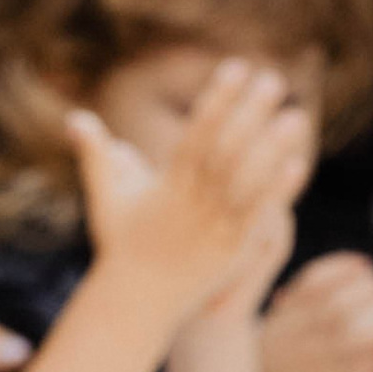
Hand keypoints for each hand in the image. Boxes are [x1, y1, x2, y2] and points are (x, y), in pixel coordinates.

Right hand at [69, 60, 314, 332]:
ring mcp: (213, 230)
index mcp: (166, 186)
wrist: (134, 305)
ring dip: (272, 150)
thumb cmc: (121, 246)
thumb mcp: (105, 197)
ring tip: (295, 116)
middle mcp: (191, 205)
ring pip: (246, 184)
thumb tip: (74, 118)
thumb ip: (96, 154)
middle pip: (226, 152)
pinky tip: (297, 165)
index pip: (197, 133)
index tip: (238, 66)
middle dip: (250, 115)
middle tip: (275, 80)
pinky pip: (256, 219)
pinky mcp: (230, 253)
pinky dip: (276, 193)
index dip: (218, 99)